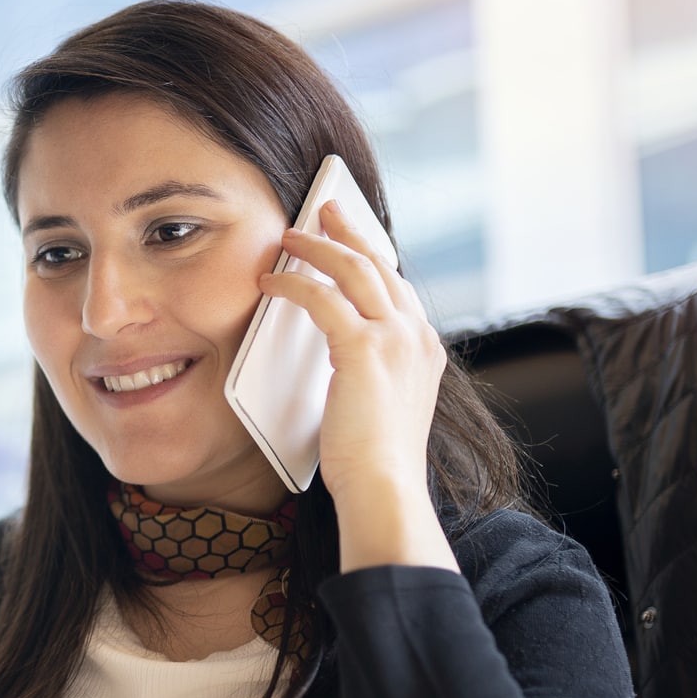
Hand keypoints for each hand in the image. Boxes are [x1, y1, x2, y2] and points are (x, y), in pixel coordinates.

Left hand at [255, 201, 456, 572]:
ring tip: (290, 236)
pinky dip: (294, 284)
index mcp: (425, 351)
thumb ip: (370, 373)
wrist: (384, 487)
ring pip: (354, 271)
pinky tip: (271, 281)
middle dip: (349, 233)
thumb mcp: (380, 406)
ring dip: (318, 247)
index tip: (352, 237)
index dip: (372, 257)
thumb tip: (339, 356)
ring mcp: (396, 340)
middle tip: (324, 210)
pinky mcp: (364, 349)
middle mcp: (417, 337)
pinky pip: (323, 299)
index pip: (397, 288)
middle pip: (380, 265)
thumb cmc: (374, 461)